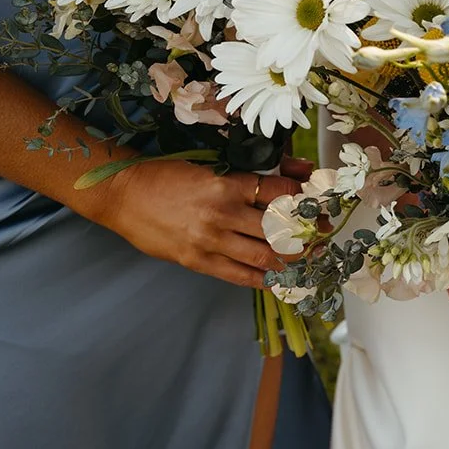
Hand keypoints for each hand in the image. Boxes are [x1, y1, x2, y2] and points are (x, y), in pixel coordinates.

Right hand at [95, 160, 304, 288]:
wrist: (123, 195)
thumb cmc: (167, 177)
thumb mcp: (209, 168)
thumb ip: (250, 176)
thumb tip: (295, 173)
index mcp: (226, 184)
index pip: (278, 191)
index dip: (303, 198)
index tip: (318, 205)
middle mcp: (222, 213)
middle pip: (279, 228)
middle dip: (307, 233)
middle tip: (325, 237)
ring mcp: (210, 241)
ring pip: (265, 255)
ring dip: (292, 259)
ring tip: (309, 260)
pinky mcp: (197, 261)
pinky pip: (240, 276)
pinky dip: (265, 279)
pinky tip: (282, 281)